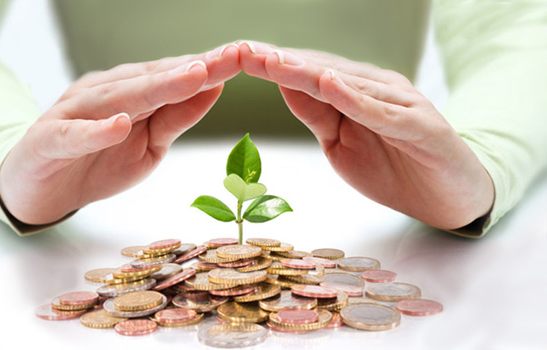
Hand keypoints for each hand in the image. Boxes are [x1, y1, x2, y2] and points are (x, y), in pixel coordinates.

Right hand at [0, 43, 240, 224]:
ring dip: (156, 87)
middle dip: (195, 69)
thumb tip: (214, 88)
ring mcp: (75, 113)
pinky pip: (74, 134)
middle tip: (232, 56)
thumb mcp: (150, 144)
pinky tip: (119, 123)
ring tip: (192, 76)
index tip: (247, 56)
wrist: (40, 187)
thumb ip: (176, 117)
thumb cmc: (99, 161)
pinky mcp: (48, 139)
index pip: (176, 76)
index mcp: (131, 92)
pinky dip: (96, 130)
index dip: (212, 67)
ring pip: (119, 97)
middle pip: (154, 79)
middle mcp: (105, 92)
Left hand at [238, 41, 493, 229]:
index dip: (272, 66)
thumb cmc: (394, 168)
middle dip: (280, 62)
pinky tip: (330, 85)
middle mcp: (376, 88)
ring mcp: (400, 104)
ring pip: (348, 85)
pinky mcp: (421, 126)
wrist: (449, 197)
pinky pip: (383, 112)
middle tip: (243, 51)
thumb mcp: (341, 143)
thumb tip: (283, 87)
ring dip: (308, 73)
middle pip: (321, 71)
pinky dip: (356, 99)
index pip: (306, 75)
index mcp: (354, 92)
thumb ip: (317, 115)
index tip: (236, 57)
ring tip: (273, 62)